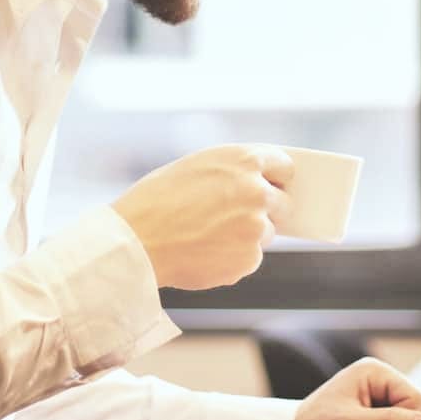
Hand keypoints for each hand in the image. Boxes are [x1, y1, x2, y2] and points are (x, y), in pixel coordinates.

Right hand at [112, 144, 293, 290]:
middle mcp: (257, 191)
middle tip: (235, 217)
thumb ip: (233, 172)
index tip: (273, 185)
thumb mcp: (196, 167)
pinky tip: (203, 252)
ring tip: (206, 235)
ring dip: (245, 236)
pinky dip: (232, 259)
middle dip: (265, 210)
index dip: (275, 177)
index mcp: (243, 160)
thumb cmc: (155, 201)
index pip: (284, 166)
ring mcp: (256, 227)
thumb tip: (260, 182)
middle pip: (283, 203)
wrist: (135, 242)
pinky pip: (249, 259)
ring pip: (265, 234)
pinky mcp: (249, 259)